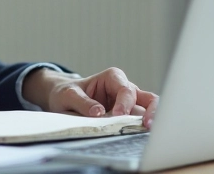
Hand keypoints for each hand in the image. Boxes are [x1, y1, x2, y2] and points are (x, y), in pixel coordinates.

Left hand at [24, 67, 158, 127]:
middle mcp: (125, 88)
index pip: (125, 90)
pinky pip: (140, 121)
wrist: (62, 98)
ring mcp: (129, 103)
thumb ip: (83, 103)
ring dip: (151, 119)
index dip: (124, 104)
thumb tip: (99, 112)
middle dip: (151, 110)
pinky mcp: (127, 116)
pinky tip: (142, 135)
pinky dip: (142, 127)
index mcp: (112, 77)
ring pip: (148, 109)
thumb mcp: (68, 95)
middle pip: (146, 97)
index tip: (118, 116)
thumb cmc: (67, 92)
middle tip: (148, 124)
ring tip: (149, 131)